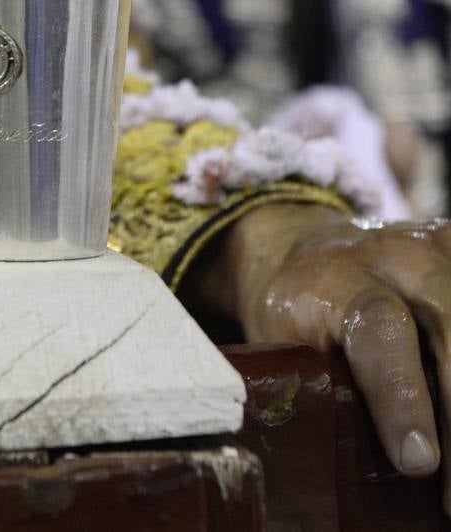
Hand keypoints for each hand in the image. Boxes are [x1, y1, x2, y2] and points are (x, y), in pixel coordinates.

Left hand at [184, 203, 450, 509]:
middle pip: (448, 320)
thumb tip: (327, 468)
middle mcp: (390, 256)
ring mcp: (429, 248)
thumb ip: (309, 386)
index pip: (379, 329)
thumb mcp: (282, 345)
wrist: (303, 250)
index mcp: (333, 281)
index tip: (418, 460)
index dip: (402, 394)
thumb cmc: (293, 312)